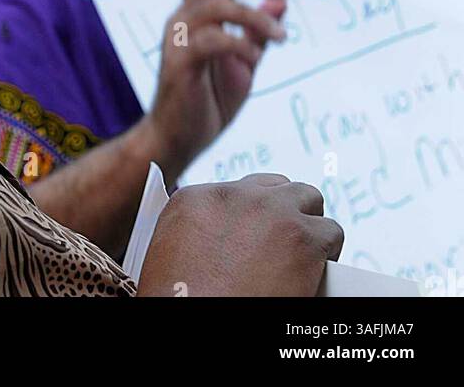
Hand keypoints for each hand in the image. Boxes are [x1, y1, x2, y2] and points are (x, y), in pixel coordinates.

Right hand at [136, 173, 343, 297]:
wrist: (198, 318)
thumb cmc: (184, 301)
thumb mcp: (172, 254)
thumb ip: (202, 232)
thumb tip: (226, 239)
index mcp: (196, 200)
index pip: (238, 190)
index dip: (253, 215)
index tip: (257, 234)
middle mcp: (235, 197)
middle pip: (275, 186)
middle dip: (282, 210)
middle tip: (283, 244)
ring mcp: (271, 212)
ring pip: (307, 198)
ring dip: (306, 224)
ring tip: (303, 255)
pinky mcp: (303, 238)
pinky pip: (331, 232)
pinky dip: (328, 252)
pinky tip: (317, 271)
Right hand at [142, 0, 289, 178]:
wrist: (180, 141)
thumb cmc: (208, 100)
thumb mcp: (243, 62)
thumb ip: (258, 31)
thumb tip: (280, 2)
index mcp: (194, 14)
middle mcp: (181, 18)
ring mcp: (176, 39)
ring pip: (216, 5)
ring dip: (254, 16)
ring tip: (281, 36)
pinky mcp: (178, 62)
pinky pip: (212, 39)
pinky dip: (240, 43)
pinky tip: (255, 57)